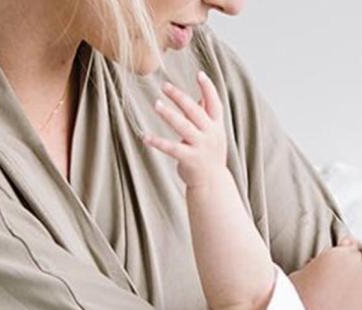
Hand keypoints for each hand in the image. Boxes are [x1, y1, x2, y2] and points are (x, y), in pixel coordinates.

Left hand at [143, 71, 227, 188]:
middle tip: (164, 86)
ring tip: (156, 104)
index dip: (208, 88)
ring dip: (169, 114)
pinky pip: (171, 148)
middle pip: (195, 111)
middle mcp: (211, 134)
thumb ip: (206, 116)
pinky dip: (157, 142)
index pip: (215, 103)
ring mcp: (201, 147)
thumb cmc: (209, 155)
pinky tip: (145, 136)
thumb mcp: (212, 134)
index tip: (199, 74)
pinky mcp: (190, 159)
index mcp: (216, 126)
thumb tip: (200, 96)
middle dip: (180, 97)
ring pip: (184, 126)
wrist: (212, 184)